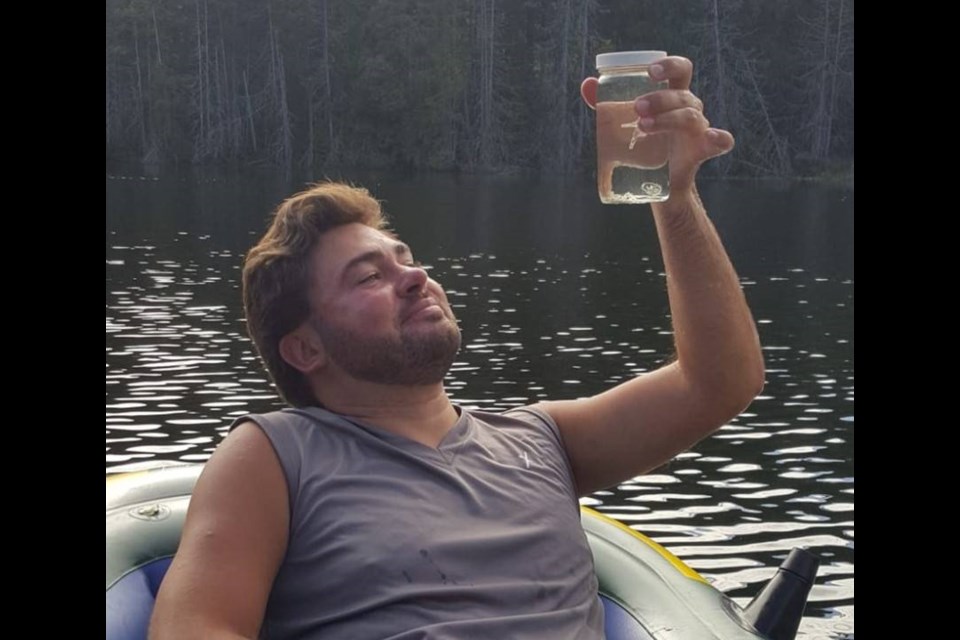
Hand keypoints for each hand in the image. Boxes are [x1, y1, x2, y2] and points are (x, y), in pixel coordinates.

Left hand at [581, 56, 733, 193]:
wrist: (657, 183)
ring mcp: (698, 129)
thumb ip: (607, 104)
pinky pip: (720, 142)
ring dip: (668, 118)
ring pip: (690, 116)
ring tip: (643, 126)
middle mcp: (689, 108)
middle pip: (682, 94)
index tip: (650, 72)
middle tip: (637, 108)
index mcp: (674, 95)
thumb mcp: (625, 123)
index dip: (669, 65)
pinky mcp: (702, 150)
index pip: (680, 70)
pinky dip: (719, 138)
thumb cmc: (644, 144)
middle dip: (660, 98)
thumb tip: (586, 84)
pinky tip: (711, 136)